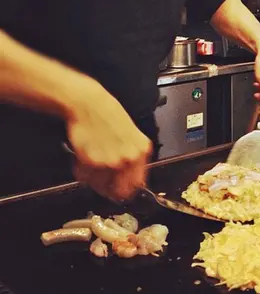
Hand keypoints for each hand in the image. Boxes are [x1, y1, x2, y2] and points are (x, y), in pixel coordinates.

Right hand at [67, 81, 151, 200]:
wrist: (90, 104)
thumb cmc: (109, 115)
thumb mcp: (131, 135)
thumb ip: (133, 157)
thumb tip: (132, 181)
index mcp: (142, 151)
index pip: (137, 184)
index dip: (126, 189)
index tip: (119, 189)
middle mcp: (129, 158)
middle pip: (118, 191)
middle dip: (108, 187)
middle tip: (101, 177)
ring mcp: (110, 161)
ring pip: (100, 186)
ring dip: (93, 178)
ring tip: (92, 160)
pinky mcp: (92, 161)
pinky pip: (85, 177)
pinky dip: (82, 171)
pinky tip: (84, 155)